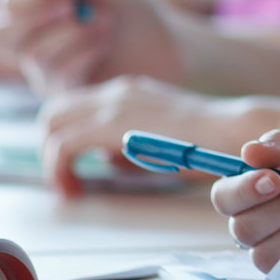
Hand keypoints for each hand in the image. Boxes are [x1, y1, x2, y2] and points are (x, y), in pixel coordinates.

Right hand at [0, 0, 183, 94]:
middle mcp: (34, 50)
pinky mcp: (70, 96)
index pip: (3, 7)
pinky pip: (58, 73)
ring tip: (104, 22)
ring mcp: (48, 75)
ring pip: (33, 53)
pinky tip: (106, 38)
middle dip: (34, 15)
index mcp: (35, 20)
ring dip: (70, 32)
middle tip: (72, 6)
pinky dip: (83, 48)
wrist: (170, 46)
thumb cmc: (132, 15)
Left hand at [39, 76, 279, 197]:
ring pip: (51, 122)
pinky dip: (58, 169)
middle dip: (50, 147)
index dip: (65, 139)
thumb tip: (106, 159)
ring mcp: (113, 103)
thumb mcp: (160, 138)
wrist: (229, 132)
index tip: (75, 171)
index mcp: (128, 91)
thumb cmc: (207, 142)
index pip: (76, 107)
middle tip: (65, 179)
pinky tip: (73, 189)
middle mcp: (116, 90)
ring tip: (68, 188)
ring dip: (51, 159)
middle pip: (55, 111)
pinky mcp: (112, 123)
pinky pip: (63, 144)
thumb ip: (130, 143)